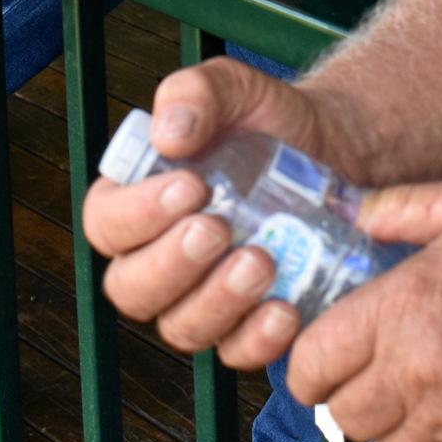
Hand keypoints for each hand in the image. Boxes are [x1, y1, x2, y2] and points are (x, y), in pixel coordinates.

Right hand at [85, 59, 371, 362]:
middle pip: (133, 289)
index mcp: (135, 204)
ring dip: (217, 301)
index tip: (191, 186)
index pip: (107, 225)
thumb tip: (168, 134)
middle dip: (172, 264)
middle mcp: (157, 261)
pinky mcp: (247, 326)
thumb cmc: (265, 120)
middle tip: (218, 228)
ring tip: (261, 260)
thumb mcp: (233, 89)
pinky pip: (237, 352)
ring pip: (182, 327)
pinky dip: (257, 339)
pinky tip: (285, 308)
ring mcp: (201, 300)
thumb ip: (195, 94)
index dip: (138, 214)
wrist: (335, 150)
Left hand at [292, 173, 441, 441]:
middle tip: (368, 371)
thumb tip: (356, 217)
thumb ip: (404, 207)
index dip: (310, 361)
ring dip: (391, 426)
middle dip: (346, 394)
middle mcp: (423, 375)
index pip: (314, 362)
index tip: (324, 354)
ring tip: (416, 392)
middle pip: (343, 415)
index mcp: (406, 309)